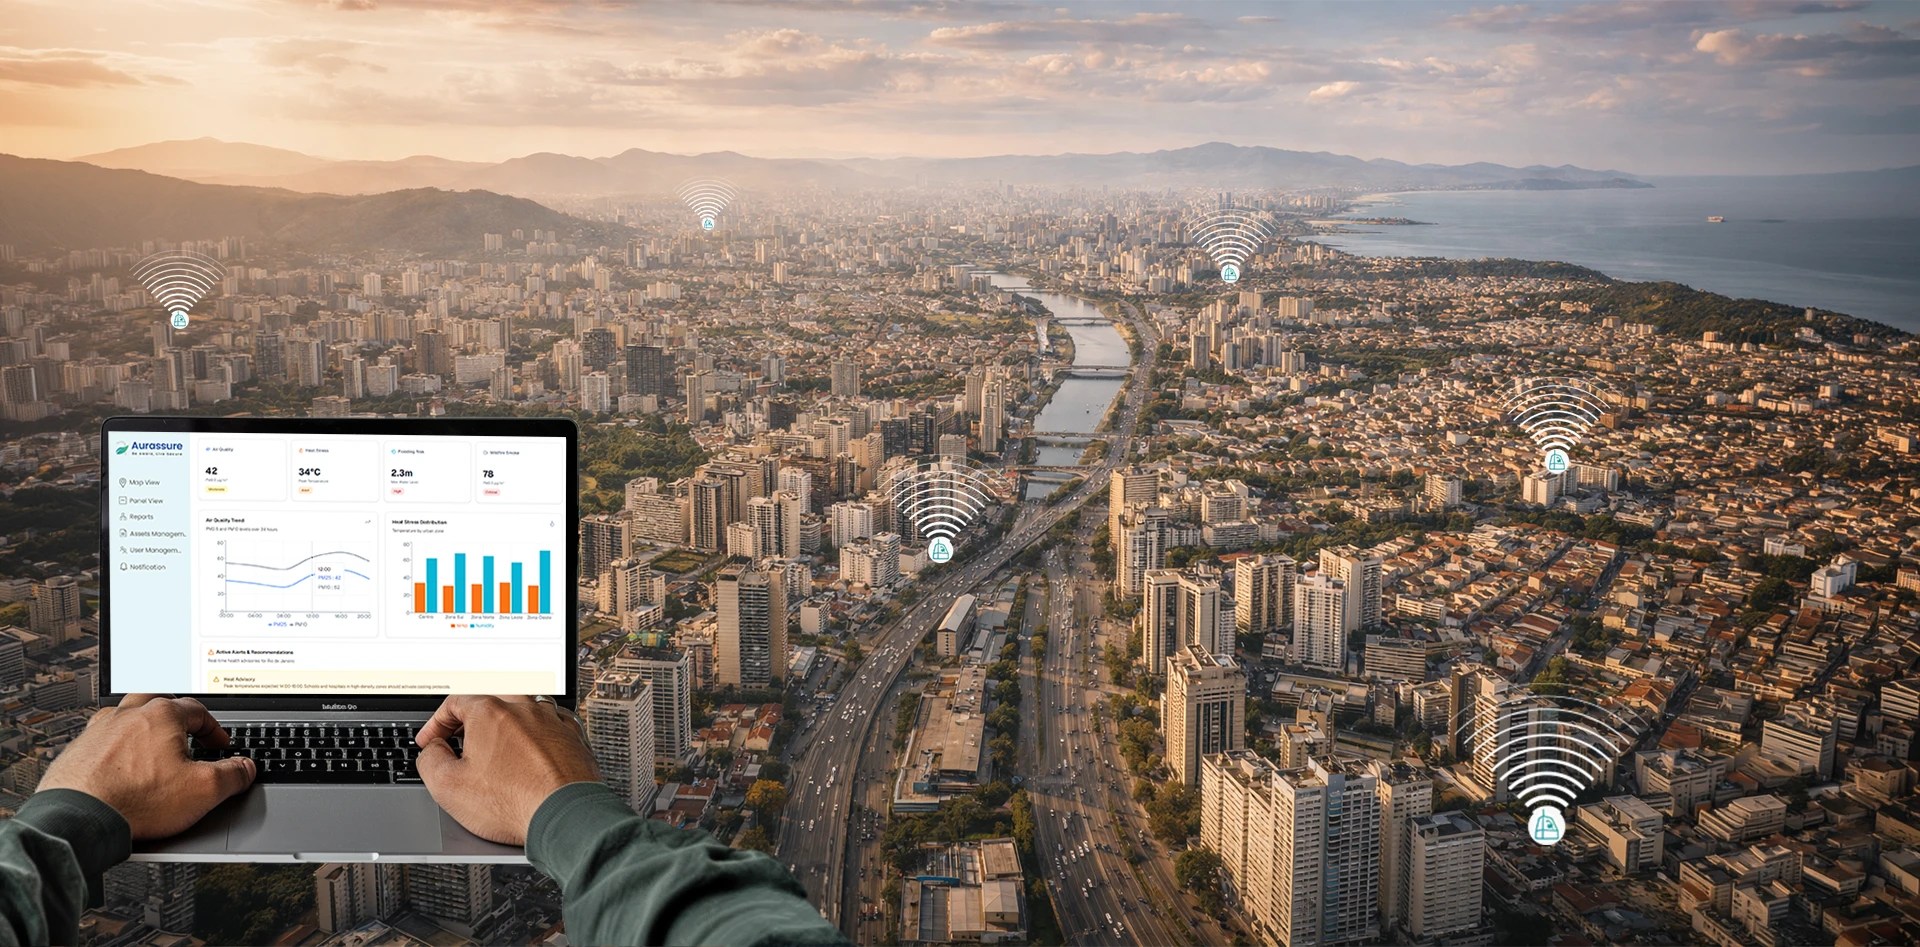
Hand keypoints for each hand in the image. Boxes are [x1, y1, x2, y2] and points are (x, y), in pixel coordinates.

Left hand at [38, 694, 255, 839]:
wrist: (78, 818)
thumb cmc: (136, 800)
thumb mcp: (203, 790)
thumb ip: (233, 775)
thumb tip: (245, 768)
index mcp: (161, 715)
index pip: (198, 711)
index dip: (215, 729)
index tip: (220, 746)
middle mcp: (128, 716)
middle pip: (158, 700)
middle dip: (176, 714)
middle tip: (186, 730)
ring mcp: (99, 732)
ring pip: (126, 715)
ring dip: (143, 725)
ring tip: (152, 745)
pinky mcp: (78, 752)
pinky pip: (103, 739)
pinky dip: (116, 746)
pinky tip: (122, 766)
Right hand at [415, 695, 598, 845]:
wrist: (565, 816)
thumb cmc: (514, 803)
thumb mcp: (448, 786)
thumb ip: (430, 760)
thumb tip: (432, 750)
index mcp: (491, 713)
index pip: (455, 703)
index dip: (436, 723)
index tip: (432, 741)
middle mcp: (525, 709)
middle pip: (490, 701)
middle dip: (471, 720)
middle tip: (461, 740)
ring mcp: (552, 721)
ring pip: (522, 711)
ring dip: (504, 726)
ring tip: (495, 751)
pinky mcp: (572, 738)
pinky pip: (548, 727)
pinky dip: (534, 737)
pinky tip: (529, 756)